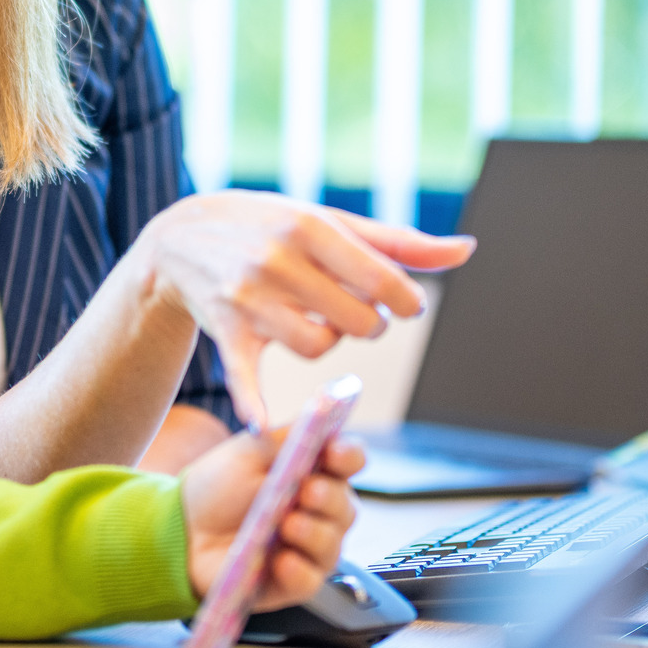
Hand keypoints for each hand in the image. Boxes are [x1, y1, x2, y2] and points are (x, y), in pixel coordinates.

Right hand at [120, 191, 473, 425]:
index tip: (403, 303)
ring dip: (327, 343)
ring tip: (316, 323)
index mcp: (310, 227)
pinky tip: (262, 425)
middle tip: (354, 310)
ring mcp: (248, 298)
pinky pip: (245, 375)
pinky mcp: (226, 331)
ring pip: (317, 348)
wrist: (181, 236)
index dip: (406, 301)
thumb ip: (399, 242)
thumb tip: (466, 250)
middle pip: (358, 322)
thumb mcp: (329, 222)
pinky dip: (253, 401)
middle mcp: (277, 261)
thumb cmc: (270, 226)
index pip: (383, 280)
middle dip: (368, 323)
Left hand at [181, 428, 363, 609]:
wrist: (184, 526)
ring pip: (332, 546)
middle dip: (330, 498)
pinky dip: (299, 570)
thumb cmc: (219, 485)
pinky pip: (311, 581)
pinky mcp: (292, 581)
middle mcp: (319, 511)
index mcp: (313, 471)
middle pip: (347, 507)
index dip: (349, 456)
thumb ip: (288, 437)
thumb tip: (323, 419)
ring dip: (314, 533)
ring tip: (287, 524)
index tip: (335, 453)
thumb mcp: (250, 450)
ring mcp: (308, 548)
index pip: (349, 461)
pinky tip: (282, 561)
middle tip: (307, 491)